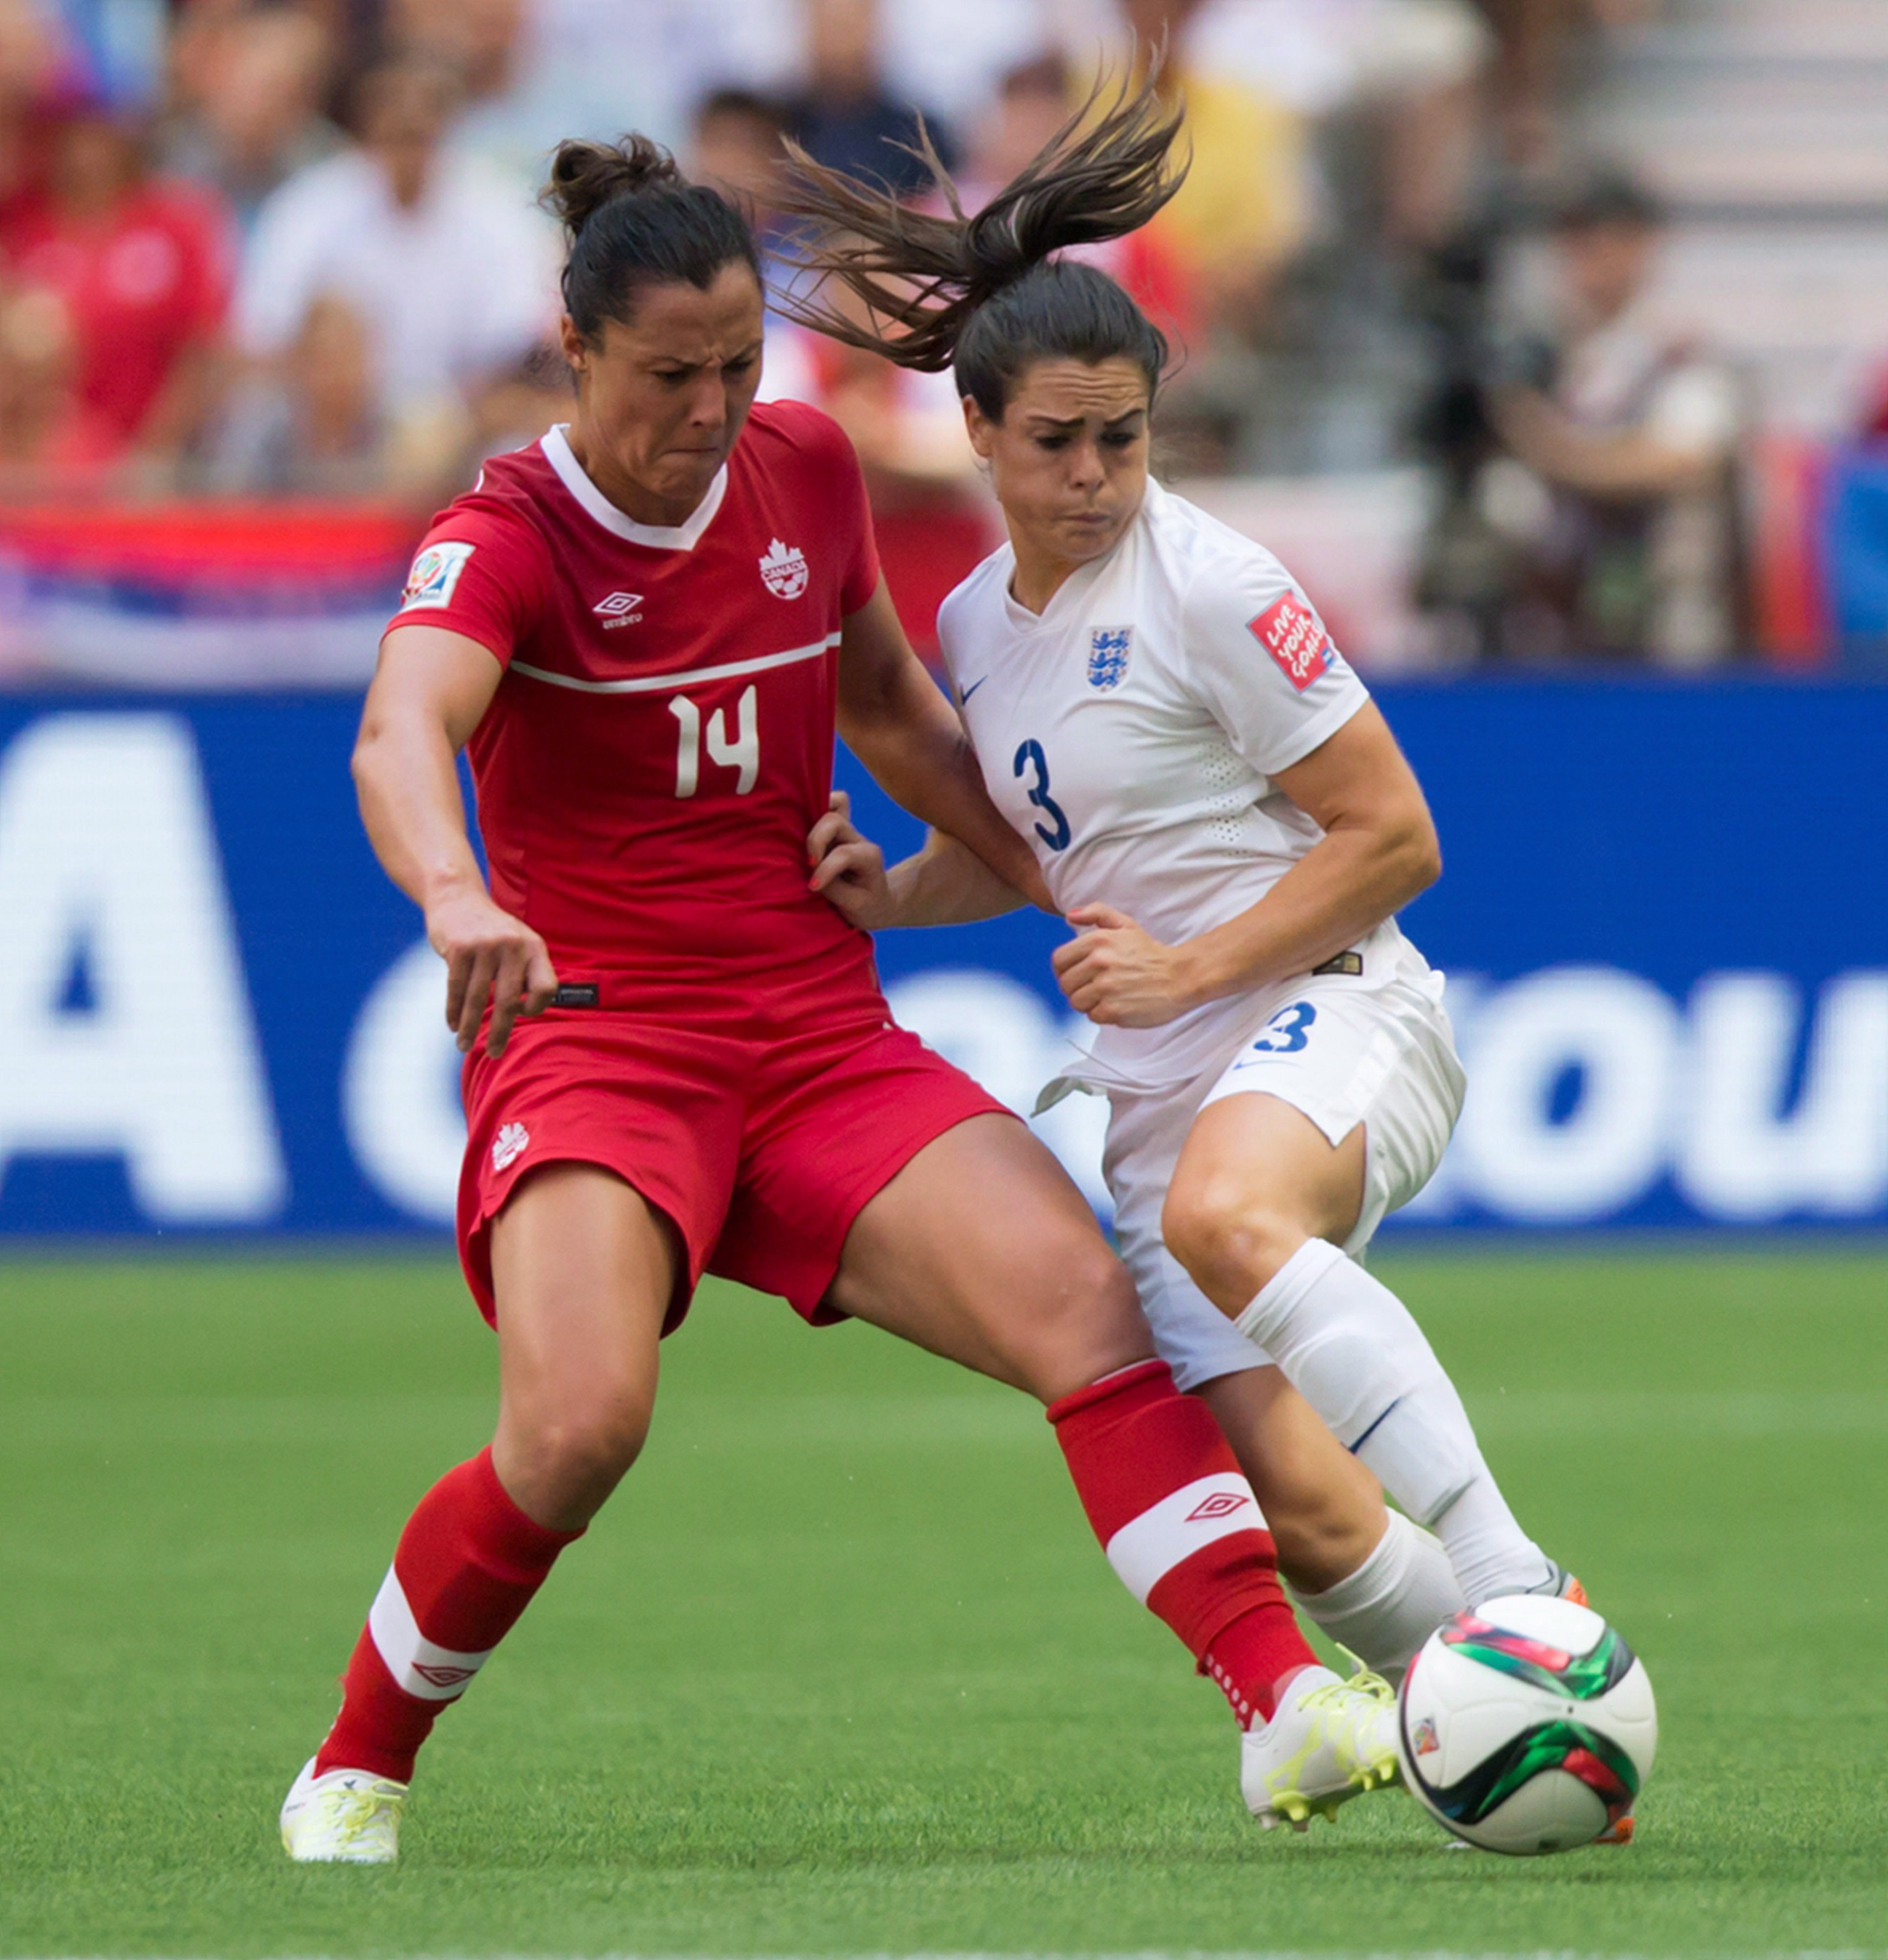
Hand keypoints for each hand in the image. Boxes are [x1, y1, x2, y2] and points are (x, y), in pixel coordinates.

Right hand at [426, 881, 557, 1056]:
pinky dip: (454, 1010)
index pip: (547, 988)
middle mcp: (514, 945)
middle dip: (501, 1032)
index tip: (520, 1014)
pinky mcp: (459, 948)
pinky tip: (453, 1024)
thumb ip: (527, 972)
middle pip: (510, 1000)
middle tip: (495, 1053)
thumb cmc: (492, 932)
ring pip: (478, 999)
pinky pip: (456, 988)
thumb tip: (528, 1012)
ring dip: (471, 1027)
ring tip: (464, 1045)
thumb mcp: (519, 943)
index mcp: (535, 947)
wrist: (457, 898)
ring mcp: (485, 946)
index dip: (536, 1007)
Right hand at [807, 791, 897, 930]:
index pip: (843, 853)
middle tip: (809, 864)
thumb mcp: (855, 907)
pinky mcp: (837, 831)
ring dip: (813, 820)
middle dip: (815, 841)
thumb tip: (811, 872)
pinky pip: (832, 805)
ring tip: (802, 843)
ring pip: (834, 804)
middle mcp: (859, 839)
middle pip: (835, 821)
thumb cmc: (868, 906)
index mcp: (869, 857)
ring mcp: (848, 832)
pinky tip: (804, 827)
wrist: (879, 903)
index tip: (813, 887)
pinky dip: (816, 809)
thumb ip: (834, 889)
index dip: (825, 869)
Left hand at [1051, 902, 1201, 1027]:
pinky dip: (1102, 1014)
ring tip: (1107, 995)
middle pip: (1065, 983)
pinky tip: (1117, 1004)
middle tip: (1095, 987)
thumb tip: (1070, 916)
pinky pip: (1092, 1016)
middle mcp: (1099, 962)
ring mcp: (1106, 988)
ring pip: (1076, 1002)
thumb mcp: (1126, 924)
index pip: (1058, 960)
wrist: (1181, 976)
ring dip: (1088, 1002)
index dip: (1065, 969)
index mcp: (1098, 940)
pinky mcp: (1113, 1010)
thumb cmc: (1151, 953)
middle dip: (1077, 987)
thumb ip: (1097, 913)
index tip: (1077, 973)